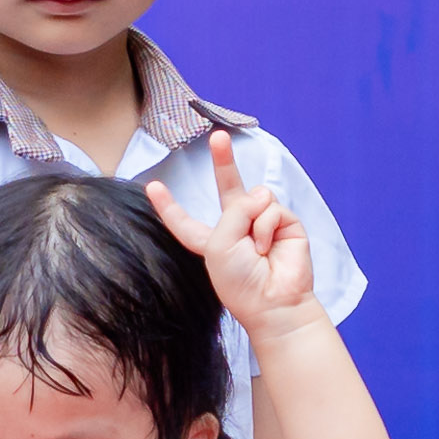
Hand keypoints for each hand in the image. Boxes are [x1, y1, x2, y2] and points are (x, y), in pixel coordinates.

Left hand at [145, 129, 311, 328]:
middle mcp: (237, 228)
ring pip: (253, 196)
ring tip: (256, 248)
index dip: (169, 206)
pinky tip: (269, 247)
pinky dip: (266, 225)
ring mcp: (263, 224)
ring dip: (250, 218)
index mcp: (212, 241)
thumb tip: (263, 193)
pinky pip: (272, 206)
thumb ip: (233, 211)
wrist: (275, 302)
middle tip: (218, 135)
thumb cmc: (240, 282)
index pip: (186, 221)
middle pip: (228, 188)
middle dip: (223, 161)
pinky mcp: (286, 224)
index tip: (152, 186)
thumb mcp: (218, 245)